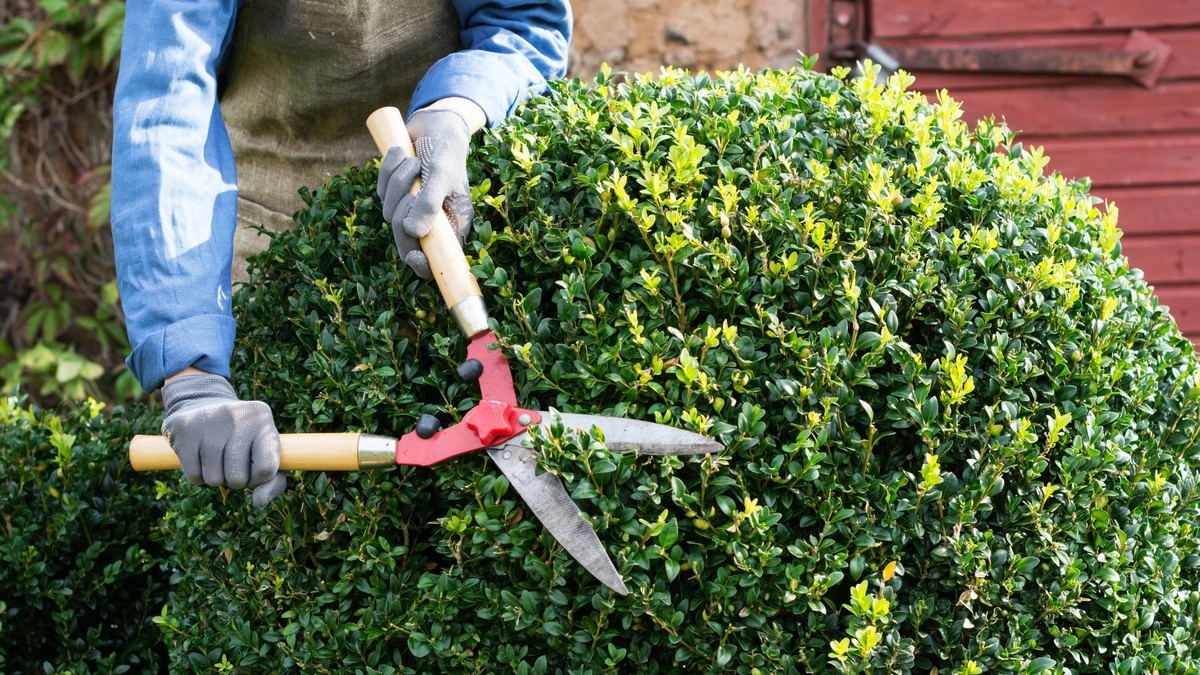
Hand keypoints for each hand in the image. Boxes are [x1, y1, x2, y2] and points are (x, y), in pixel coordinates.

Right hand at [161, 373, 285, 507]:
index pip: (267, 468)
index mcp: (262, 419)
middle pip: (237, 479)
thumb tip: (259, 502)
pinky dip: (198, 476)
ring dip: (215, 478)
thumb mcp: (264, 451)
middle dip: (235, 480)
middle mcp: (238, 416)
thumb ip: (272, 481)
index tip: (253, 471)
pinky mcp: (184, 428)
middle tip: (231, 463)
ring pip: (214, 480)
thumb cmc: (242, 438)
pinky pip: (194, 476)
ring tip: (216, 458)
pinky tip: (200, 457)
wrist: (202, 405)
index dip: (258, 479)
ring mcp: (209, 420)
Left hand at [377, 108, 474, 278]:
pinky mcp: (396, 194)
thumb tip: (413, 232)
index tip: (413, 256)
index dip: (423, 265)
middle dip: (403, 213)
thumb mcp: (441, 175)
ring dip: (397, 182)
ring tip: (413, 161)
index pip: (436, 261)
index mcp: (452, 226)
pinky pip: (381, 191)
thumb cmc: (446, 150)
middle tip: (412, 190)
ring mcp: (412, 209)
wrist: (436, 124)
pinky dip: (388, 171)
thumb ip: (429, 203)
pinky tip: (402, 153)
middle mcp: (432, 222)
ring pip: (389, 212)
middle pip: (405, 240)